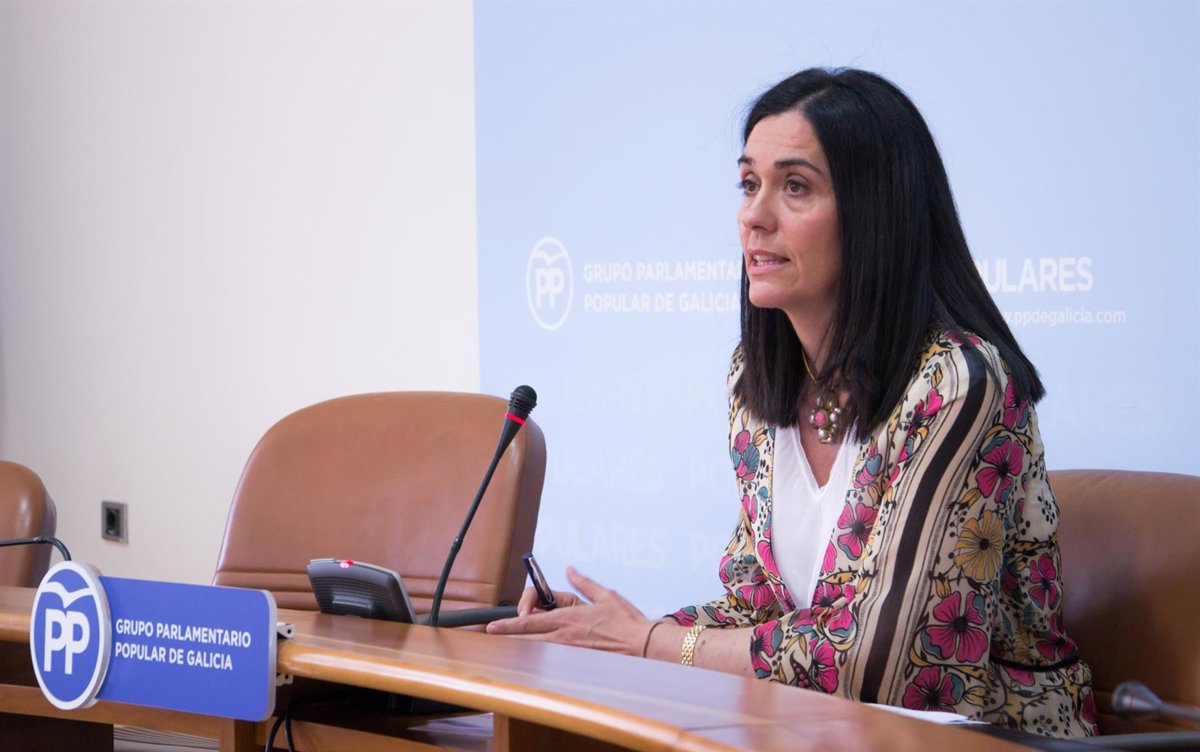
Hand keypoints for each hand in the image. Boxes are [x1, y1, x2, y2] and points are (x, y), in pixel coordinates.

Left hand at [487, 567, 653, 655]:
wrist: (643, 645)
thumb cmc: (626, 620)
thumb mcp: (605, 594)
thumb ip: (582, 583)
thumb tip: (569, 569)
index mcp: (568, 617)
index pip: (530, 619)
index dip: (508, 623)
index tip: (492, 626)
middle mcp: (565, 636)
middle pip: (528, 637)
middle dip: (509, 634)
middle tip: (494, 632)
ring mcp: (569, 651)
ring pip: (538, 648)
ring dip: (525, 641)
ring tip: (515, 636)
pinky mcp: (577, 661)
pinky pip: (553, 656)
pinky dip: (542, 651)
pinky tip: (540, 647)